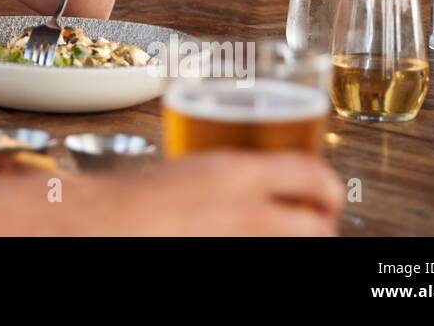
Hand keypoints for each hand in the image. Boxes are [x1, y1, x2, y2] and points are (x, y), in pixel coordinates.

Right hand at [81, 150, 343, 235]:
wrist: (104, 224)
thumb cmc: (133, 197)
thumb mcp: (194, 169)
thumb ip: (233, 174)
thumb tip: (262, 183)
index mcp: (235, 173)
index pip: (311, 174)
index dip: (329, 187)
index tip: (329, 194)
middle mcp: (246, 213)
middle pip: (317, 225)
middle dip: (320, 225)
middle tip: (314, 221)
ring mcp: (242, 245)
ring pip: (298, 247)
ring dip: (297, 241)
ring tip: (284, 236)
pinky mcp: (231, 263)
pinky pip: (267, 259)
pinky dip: (269, 252)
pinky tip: (253, 246)